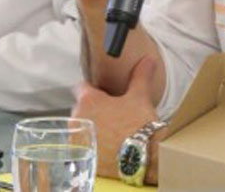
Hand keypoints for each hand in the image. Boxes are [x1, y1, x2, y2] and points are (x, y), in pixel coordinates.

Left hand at [72, 56, 160, 181]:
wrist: (137, 164)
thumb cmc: (136, 128)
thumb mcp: (140, 98)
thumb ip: (141, 76)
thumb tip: (148, 60)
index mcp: (88, 100)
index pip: (82, 86)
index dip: (94, 87)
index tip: (105, 92)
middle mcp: (77, 118)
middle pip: (83, 108)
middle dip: (96, 110)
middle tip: (115, 114)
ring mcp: (77, 140)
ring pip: (83, 128)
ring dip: (94, 128)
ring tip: (114, 133)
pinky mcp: (81, 158)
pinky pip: (86, 146)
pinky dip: (95, 145)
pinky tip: (110, 148)